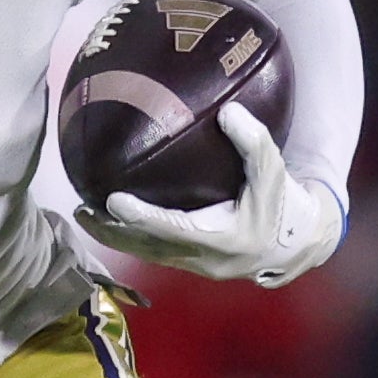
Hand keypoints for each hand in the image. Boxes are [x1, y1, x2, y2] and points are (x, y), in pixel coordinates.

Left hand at [82, 104, 341, 287]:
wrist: (295, 244)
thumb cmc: (282, 203)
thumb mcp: (275, 171)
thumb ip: (253, 142)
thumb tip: (227, 111)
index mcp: (224, 239)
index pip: (173, 229)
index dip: (141, 218)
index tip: (113, 200)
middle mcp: (205, 260)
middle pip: (147, 249)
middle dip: (112, 232)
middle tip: (81, 210)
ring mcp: (195, 266)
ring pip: (145, 255)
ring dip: (113, 238)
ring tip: (84, 213)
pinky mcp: (191, 265)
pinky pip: (152, 254)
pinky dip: (129, 238)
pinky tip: (109, 219)